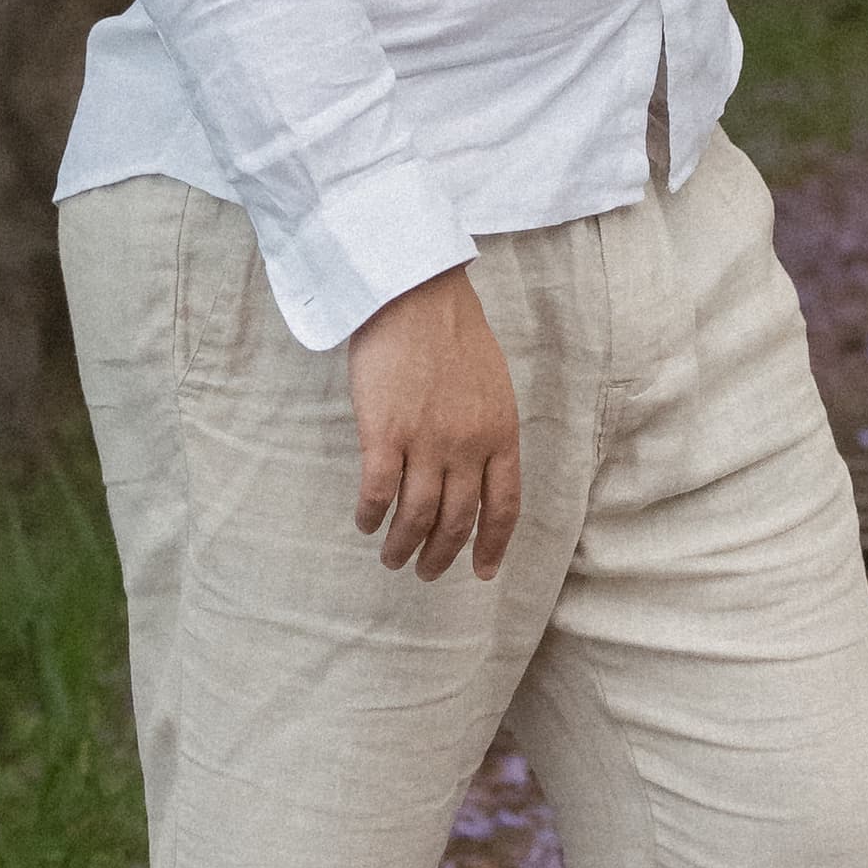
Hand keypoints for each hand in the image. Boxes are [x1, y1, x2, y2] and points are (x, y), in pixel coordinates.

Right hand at [347, 262, 522, 581]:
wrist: (416, 294)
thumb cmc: (454, 332)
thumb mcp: (493, 386)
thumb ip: (488, 431)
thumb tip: (475, 473)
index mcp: (501, 434)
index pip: (503, 507)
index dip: (492, 545)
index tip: (481, 572)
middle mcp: (468, 446)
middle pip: (456, 521)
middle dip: (440, 556)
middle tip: (425, 573)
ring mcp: (426, 441)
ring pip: (416, 516)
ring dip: (402, 545)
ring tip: (391, 558)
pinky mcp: (384, 432)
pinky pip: (377, 492)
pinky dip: (370, 515)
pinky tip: (364, 523)